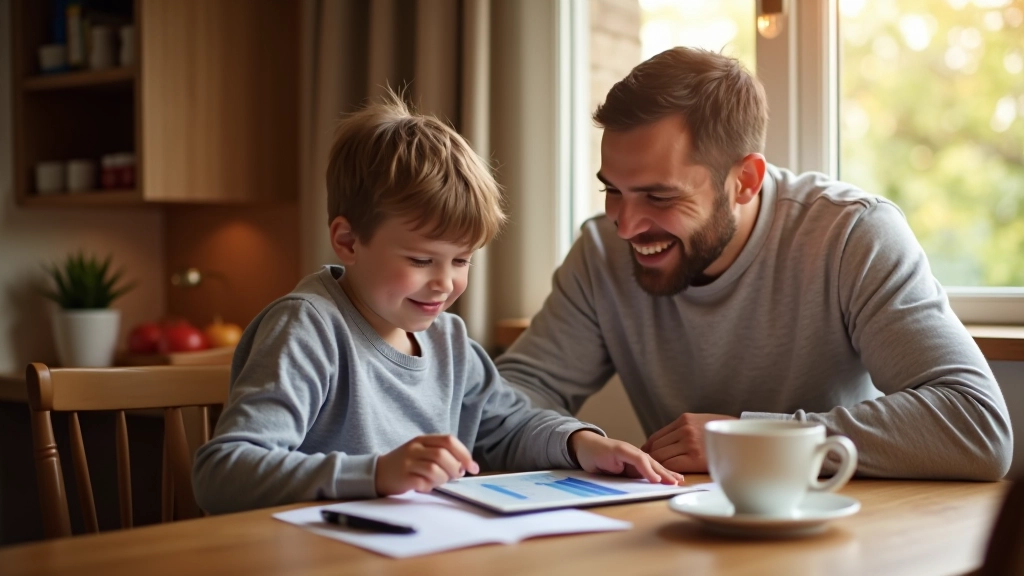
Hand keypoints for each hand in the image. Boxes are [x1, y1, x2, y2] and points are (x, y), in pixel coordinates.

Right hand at [375, 434, 479, 495]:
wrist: (377, 473)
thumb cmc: (406, 464)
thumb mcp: (422, 452)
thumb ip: (442, 454)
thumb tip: (464, 466)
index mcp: (422, 439)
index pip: (448, 440)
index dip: (464, 454)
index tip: (473, 468)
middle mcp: (415, 448)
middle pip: (443, 455)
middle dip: (455, 468)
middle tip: (455, 476)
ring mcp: (408, 462)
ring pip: (434, 469)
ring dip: (443, 479)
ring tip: (439, 482)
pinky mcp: (403, 478)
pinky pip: (423, 483)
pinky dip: (429, 487)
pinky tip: (425, 487)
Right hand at [568, 431, 683, 484]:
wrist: (582, 446)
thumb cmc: (599, 459)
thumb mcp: (617, 472)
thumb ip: (631, 476)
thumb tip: (647, 486)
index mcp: (635, 460)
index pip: (654, 468)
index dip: (666, 474)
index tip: (678, 483)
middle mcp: (634, 453)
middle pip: (655, 464)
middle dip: (668, 474)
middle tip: (680, 483)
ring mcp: (627, 450)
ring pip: (649, 461)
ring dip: (661, 472)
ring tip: (672, 482)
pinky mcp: (619, 449)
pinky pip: (636, 459)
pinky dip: (646, 469)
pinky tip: (654, 478)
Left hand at [641, 413, 736, 472]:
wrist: (744, 438)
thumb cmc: (723, 434)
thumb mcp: (701, 422)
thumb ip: (684, 429)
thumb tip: (666, 442)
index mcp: (684, 420)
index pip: (657, 436)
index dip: (649, 448)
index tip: (646, 456)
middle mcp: (685, 430)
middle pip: (656, 447)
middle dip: (650, 458)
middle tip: (648, 468)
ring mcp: (689, 443)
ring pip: (661, 456)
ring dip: (656, 466)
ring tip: (656, 474)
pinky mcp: (695, 458)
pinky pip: (671, 465)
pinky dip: (666, 471)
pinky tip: (668, 476)